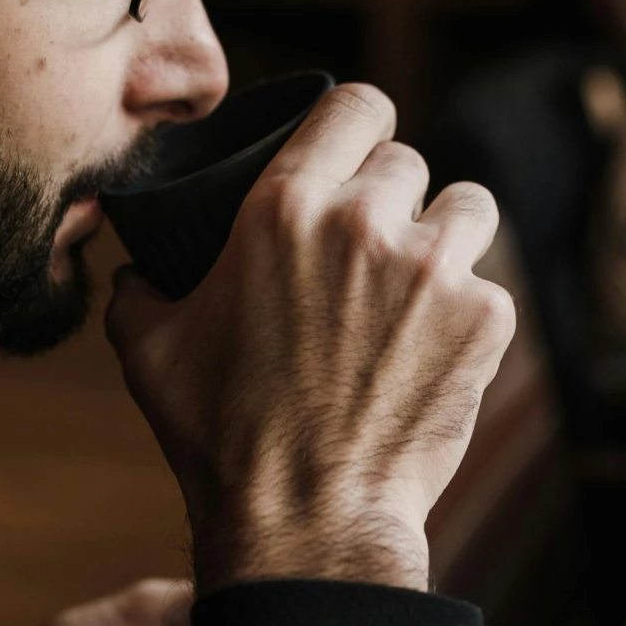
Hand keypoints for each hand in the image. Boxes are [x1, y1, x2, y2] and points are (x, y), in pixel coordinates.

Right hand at [106, 83, 514, 593]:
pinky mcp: (485, 319)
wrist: (307, 521)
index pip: (356, 105)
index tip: (357, 153)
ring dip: (446, 241)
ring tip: (417, 292)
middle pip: (408, 163)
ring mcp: (433, 269)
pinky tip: (430, 357)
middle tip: (371, 260)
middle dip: (393, 203)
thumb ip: (138, 286)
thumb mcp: (147, 349)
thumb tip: (135, 267)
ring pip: (467, 211)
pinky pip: (490, 288)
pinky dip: (467, 317)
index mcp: (282, 207)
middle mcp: (364, 221)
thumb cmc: (220, 439)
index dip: (359, 126)